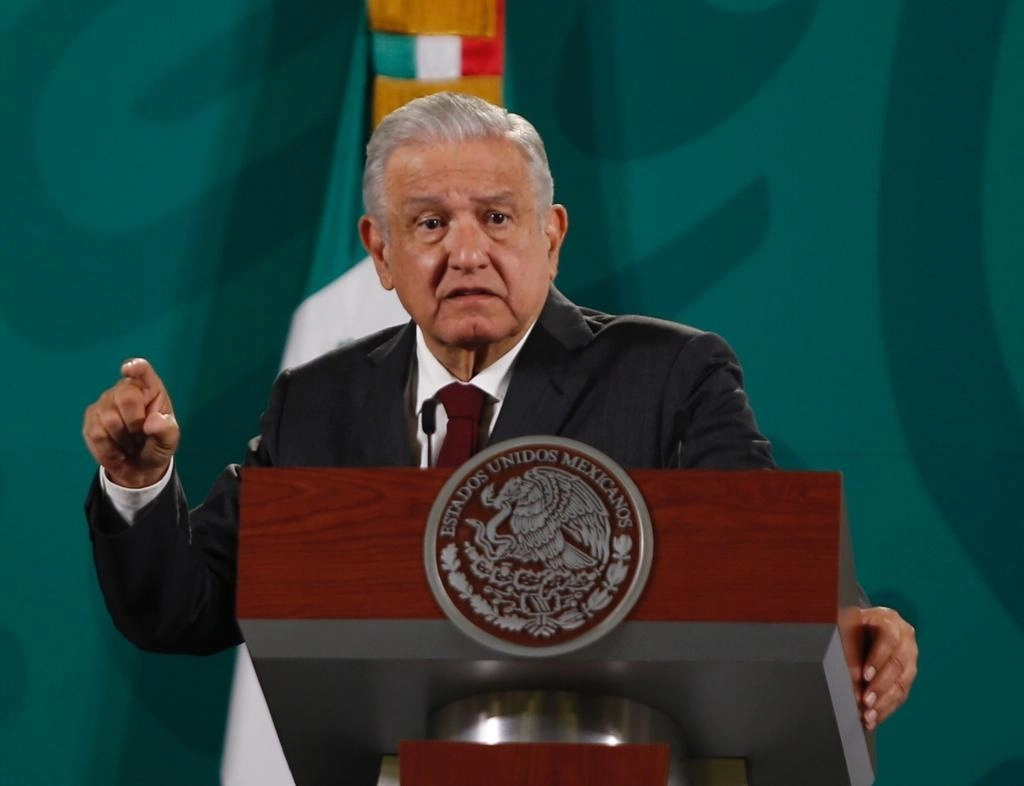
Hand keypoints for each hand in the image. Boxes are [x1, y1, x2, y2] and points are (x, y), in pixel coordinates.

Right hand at [82, 358, 179, 487]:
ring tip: (130, 444)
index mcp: (150, 389)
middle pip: (125, 397)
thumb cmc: (156, 445)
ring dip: (123, 440)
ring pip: (109, 420)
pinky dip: (110, 449)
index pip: (143, 372)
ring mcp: (104, 403)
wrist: (138, 466)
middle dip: (135, 423)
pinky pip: (97, 435)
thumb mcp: (169, 441)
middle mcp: (125, 390)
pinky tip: (117, 451)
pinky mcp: (90, 419)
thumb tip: (154, 421)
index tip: (130, 369)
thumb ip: (166, 430)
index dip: (136, 368)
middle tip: (141, 436)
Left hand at [858, 606, 917, 729]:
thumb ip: (848, 643)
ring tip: (868, 716)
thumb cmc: (851, 623)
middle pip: (897, 664)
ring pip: (902, 683)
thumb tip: (851, 674)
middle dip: (880, 686)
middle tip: (865, 701)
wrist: (862, 626)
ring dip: (884, 703)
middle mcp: (905, 638)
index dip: (877, 658)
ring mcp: (909, 658)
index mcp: (889, 620)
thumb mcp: (846, 624)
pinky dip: (886, 709)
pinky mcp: (907, 676)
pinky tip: (874, 718)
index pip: (888, 638)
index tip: (865, 676)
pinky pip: (901, 695)